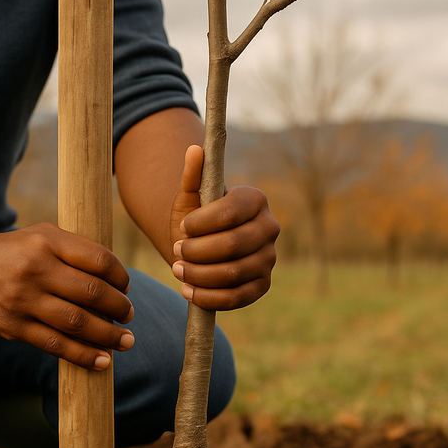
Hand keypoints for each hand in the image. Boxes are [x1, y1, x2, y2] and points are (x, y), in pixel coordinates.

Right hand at [0, 223, 134, 370]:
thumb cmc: (12, 251)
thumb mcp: (41, 236)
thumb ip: (76, 251)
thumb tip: (117, 283)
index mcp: (47, 242)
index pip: (98, 260)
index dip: (120, 277)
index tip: (125, 288)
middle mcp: (35, 269)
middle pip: (92, 293)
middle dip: (119, 309)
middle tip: (129, 316)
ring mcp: (22, 299)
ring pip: (77, 323)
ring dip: (108, 336)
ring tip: (125, 341)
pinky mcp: (12, 326)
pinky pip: (55, 345)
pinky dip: (83, 355)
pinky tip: (102, 361)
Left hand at [169, 145, 280, 309]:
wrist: (202, 247)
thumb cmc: (196, 220)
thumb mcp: (189, 197)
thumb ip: (191, 176)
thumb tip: (194, 150)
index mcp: (256, 199)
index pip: (231, 212)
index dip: (202, 223)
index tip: (184, 227)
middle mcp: (270, 228)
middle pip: (233, 245)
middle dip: (197, 251)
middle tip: (177, 250)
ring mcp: (269, 258)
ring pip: (234, 273)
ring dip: (199, 274)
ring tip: (178, 269)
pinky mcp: (262, 285)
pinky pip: (237, 297)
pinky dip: (208, 297)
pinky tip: (188, 290)